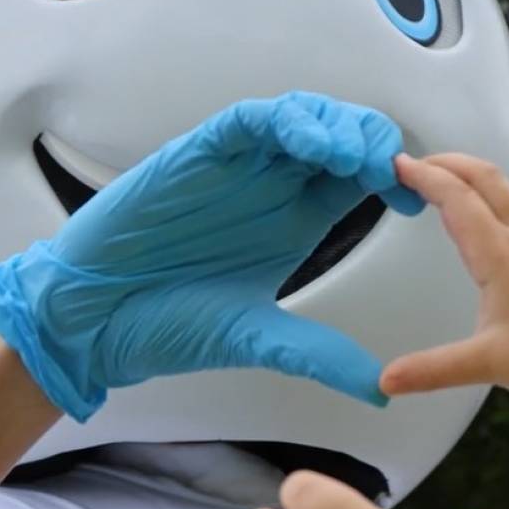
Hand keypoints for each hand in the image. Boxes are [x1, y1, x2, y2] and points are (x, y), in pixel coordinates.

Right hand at [0, 92, 424, 420]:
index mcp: (295, 219)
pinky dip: (285, 124)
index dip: (393, 180)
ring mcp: (237, 166)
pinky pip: (250, 122)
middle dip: (373, 145)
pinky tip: (309, 145)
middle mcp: (271, 186)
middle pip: (341, 138)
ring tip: (356, 157)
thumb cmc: (164, 324)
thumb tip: (378, 389)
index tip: (414, 201)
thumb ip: (320, 355)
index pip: (358, 179)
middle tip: (393, 170)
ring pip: (302, 119)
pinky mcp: (199, 154)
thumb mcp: (261, 339)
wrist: (94, 320)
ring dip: (336, 129)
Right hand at [380, 153, 508, 400]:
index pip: (456, 198)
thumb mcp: (489, 364)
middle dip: (444, 162)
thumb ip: (434, 370)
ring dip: (467, 173)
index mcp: (500, 255)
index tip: (397, 167)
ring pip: (501, 187)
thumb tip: (388, 379)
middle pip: (482, 176)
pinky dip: (487, 194)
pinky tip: (481, 212)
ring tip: (441, 177)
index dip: (424, 177)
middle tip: (412, 164)